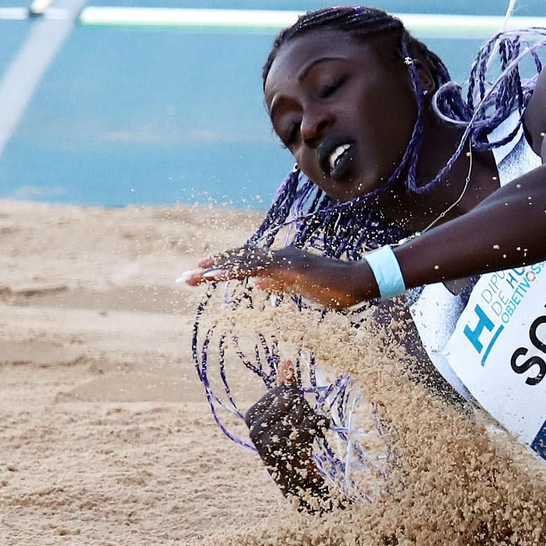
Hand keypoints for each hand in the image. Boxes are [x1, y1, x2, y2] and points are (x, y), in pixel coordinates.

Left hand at [180, 246, 375, 308]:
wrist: (361, 282)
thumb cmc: (338, 290)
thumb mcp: (303, 289)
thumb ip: (280, 285)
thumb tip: (258, 283)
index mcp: (282, 261)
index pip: (246, 262)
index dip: (222, 267)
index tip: (200, 275)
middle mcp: (279, 255)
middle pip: (238, 258)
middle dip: (210, 267)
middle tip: (183, 278)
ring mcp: (284, 259)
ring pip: (242, 261)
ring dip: (214, 269)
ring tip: (191, 277)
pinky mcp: (289, 268)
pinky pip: (254, 268)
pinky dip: (231, 272)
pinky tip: (213, 277)